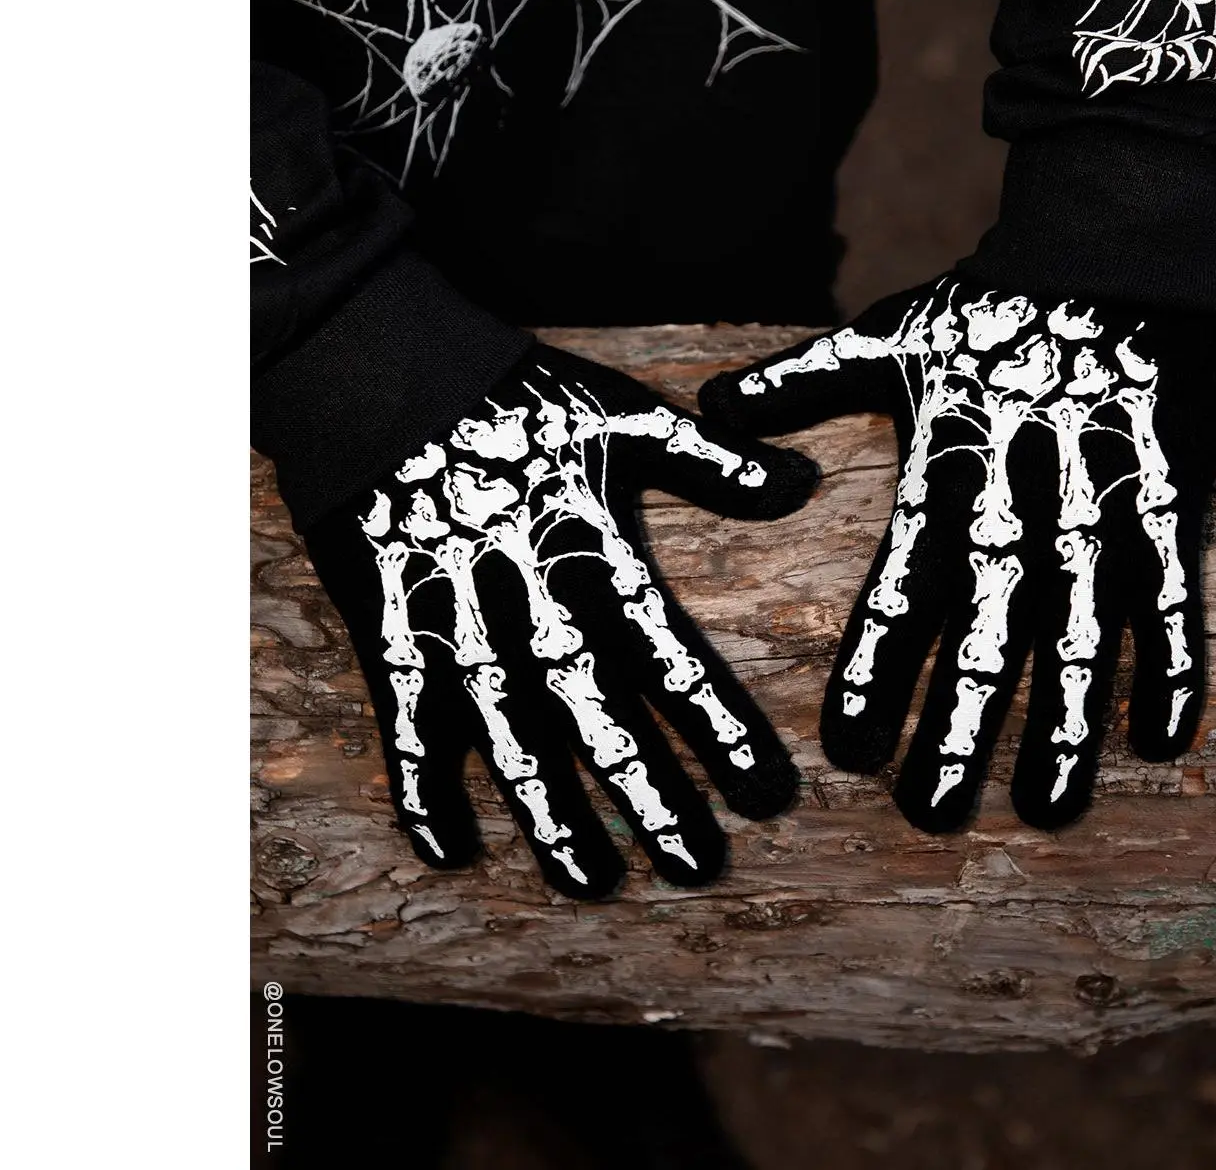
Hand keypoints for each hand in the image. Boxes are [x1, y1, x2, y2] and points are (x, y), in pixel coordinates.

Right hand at [302, 346, 817, 896]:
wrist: (382, 368)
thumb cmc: (516, 395)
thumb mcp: (624, 409)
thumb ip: (710, 458)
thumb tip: (798, 481)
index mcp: (594, 549)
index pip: (669, 657)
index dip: (718, 727)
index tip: (767, 793)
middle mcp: (529, 598)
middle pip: (596, 716)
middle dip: (649, 793)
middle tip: (697, 866)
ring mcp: (453, 621)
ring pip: (508, 738)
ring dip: (549, 815)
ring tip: (592, 882)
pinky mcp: (388, 630)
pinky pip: (405, 724)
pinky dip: (421, 788)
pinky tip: (450, 851)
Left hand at [698, 277, 1215, 830]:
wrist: (1107, 244)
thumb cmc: (983, 308)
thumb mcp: (883, 335)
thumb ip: (798, 381)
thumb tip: (710, 406)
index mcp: (943, 463)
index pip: (903, 582)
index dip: (877, 665)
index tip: (849, 749)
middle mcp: (1019, 490)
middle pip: (990, 624)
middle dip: (963, 722)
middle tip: (935, 812)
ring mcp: (1100, 493)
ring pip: (1084, 624)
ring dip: (1067, 719)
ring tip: (1048, 808)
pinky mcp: (1169, 489)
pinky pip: (1171, 586)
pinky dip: (1168, 659)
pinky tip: (1155, 739)